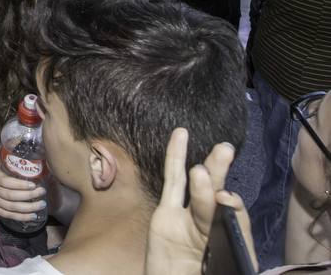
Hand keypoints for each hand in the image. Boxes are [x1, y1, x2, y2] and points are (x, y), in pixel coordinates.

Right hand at [0, 151, 45, 220]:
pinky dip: (21, 217)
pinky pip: (7, 215)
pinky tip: (32, 216)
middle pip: (10, 196)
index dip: (21, 185)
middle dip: (28, 197)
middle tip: (42, 194)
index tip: (34, 184)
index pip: (6, 182)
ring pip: (10, 207)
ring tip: (41, 205)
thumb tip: (24, 138)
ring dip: (27, 209)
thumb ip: (8, 149)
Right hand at [145, 127, 247, 274]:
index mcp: (229, 241)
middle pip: (217, 195)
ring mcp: (185, 219)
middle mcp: (210, 226)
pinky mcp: (164, 215)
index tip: (225, 199)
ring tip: (216, 149)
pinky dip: (174, 158)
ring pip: (194, 185)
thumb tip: (225, 200)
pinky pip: (171, 183)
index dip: (231, 205)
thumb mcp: (227, 263)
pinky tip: (180, 137)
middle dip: (222, 173)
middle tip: (225, 152)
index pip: (235, 217)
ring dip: (206, 166)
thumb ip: (231, 235)